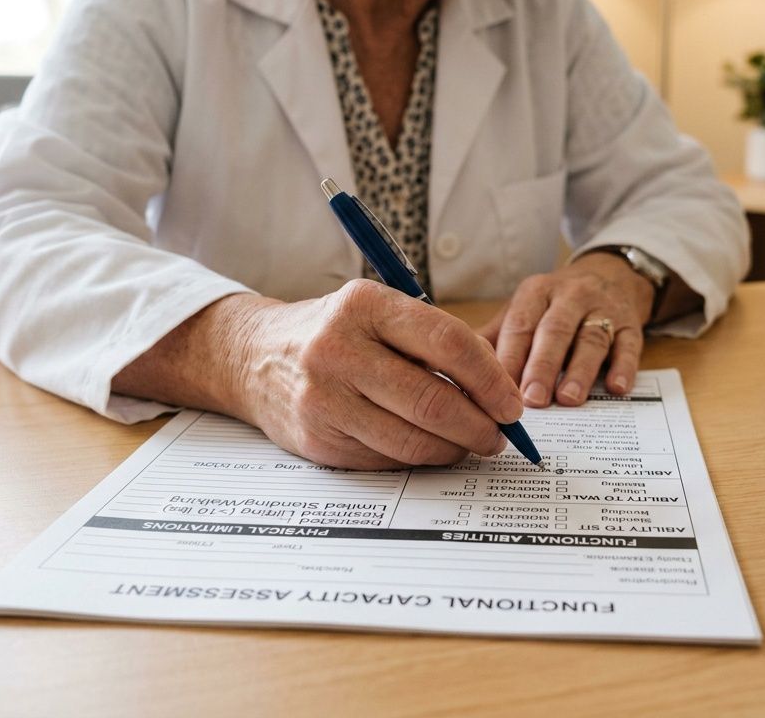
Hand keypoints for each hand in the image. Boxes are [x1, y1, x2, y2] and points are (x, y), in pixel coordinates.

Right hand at [115, 280, 522, 470]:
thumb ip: (430, 341)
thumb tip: (496, 392)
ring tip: (470, 444)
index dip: (490, 380)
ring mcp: (323, 398)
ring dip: (453, 450)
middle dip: (478, 426)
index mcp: (364, 305)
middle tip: (498, 436)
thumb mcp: (377, 312)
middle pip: (432, 400)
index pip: (448, 344)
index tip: (511, 403)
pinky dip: (417, 459)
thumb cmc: (334, 331)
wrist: (253, 356)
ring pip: (410, 440)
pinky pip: (384, 459)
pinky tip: (429, 449)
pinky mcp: (316, 439)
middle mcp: (338, 349)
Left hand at [477, 251, 653, 406]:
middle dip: (542, 366)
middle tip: (533, 400)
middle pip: (555, 331)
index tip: (497, 390)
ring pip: (591, 338)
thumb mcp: (524, 309)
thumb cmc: (556, 304)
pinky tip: (616, 387)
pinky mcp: (631, 323)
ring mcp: (604, 308)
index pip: (520, 325)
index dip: (509, 357)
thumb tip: (456, 369)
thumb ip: (495, 338)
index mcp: (536, 293)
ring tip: (569, 399)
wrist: (612, 275)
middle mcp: (570, 296)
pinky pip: (630, 344)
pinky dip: (624, 367)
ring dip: (580, 370)